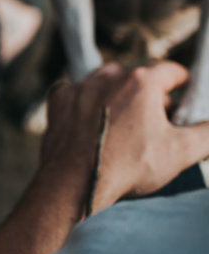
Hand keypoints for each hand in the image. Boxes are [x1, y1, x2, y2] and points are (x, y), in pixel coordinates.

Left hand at [42, 62, 208, 213]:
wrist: (75, 182)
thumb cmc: (128, 166)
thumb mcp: (181, 152)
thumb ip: (208, 134)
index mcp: (142, 82)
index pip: (171, 71)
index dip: (182, 83)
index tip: (184, 93)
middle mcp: (108, 77)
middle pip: (138, 78)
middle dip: (149, 96)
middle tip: (155, 123)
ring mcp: (80, 87)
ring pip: (106, 83)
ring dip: (116, 97)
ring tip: (124, 126)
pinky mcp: (59, 100)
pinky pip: (76, 93)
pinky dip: (85, 104)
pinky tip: (92, 124)